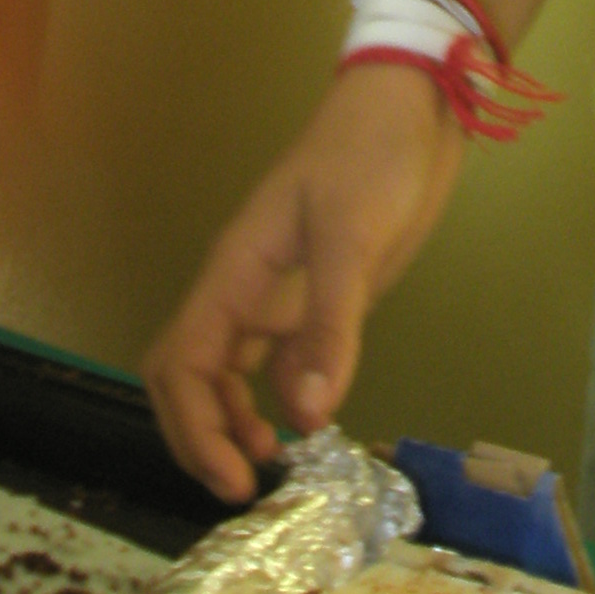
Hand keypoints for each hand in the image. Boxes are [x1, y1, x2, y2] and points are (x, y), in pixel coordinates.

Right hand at [143, 65, 463, 500]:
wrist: (410, 105)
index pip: (184, 363)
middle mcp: (245, 288)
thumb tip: (305, 417)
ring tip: (269, 466)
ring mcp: (279, 292)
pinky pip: (274, 358)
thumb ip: (329, 328)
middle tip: (243, 488)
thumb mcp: (354, 238)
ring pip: (227, 370)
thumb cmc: (372, 157)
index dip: (195, 427)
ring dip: (233, 421)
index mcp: (237, 273)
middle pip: (188, 373)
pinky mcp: (316, 294)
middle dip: (200, 434)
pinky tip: (306, 422)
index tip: (233, 478)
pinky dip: (276, 398)